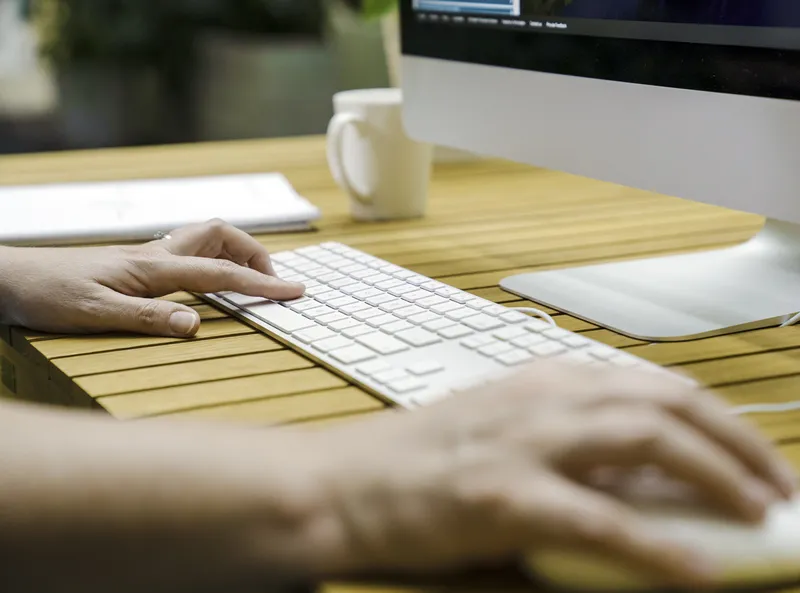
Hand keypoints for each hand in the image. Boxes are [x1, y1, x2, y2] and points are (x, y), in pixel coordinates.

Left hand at [0, 219, 303, 336]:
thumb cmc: (50, 295)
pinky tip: (209, 282)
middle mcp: (157, 255)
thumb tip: (197, 326)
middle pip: (221, 234)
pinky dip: (213, 260)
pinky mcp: (139, 263)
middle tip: (270, 282)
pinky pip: (190, 252)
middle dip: (254, 253)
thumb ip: (149, 317)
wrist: (13, 278)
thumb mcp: (96, 314)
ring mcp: (148, 256)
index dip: (263, 283)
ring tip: (248, 280)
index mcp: (154, 267)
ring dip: (235, 252)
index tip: (296, 292)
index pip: (222, 272)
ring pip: (206, 237)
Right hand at [310, 363, 795, 586]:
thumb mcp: (503, 431)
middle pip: (665, 402)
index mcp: (546, 381)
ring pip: (646, 441)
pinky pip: (600, 522)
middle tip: (778, 485)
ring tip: (761, 513)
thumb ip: (569, 442)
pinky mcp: (503, 496)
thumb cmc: (421, 459)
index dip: (715, 418)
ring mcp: (525, 443)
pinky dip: (657, 547)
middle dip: (736, 442)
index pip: (652, 386)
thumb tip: (646, 481)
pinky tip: (698, 572)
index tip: (753, 451)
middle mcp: (544, 399)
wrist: (346, 481)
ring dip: (717, 475)